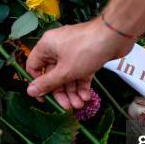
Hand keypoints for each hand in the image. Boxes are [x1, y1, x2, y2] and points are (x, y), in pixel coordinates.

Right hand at [25, 0, 144, 109]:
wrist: (114, 36)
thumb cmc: (86, 50)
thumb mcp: (64, 71)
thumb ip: (47, 83)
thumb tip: (30, 91)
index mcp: (46, 46)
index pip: (34, 66)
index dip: (37, 83)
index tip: (44, 98)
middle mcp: (57, 47)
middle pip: (53, 74)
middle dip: (61, 92)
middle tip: (67, 107)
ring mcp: (73, 51)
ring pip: (68, 75)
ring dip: (73, 91)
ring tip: (80, 105)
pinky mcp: (86, 55)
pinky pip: (80, 72)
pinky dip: (82, 84)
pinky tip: (86, 97)